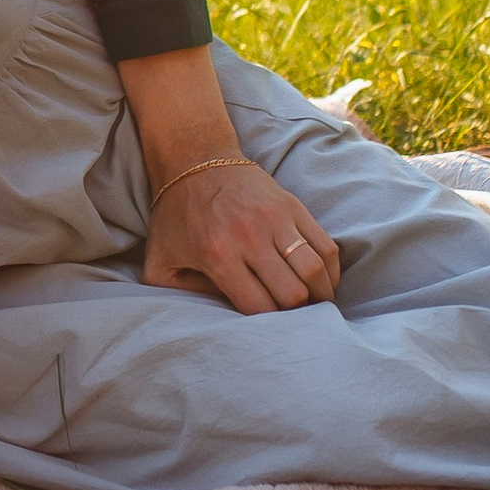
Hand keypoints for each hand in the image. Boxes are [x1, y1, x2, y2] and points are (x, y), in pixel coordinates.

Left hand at [145, 156, 340, 312]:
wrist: (195, 159)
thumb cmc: (176, 216)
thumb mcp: (158, 261)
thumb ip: (178, 296)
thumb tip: (214, 320)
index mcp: (218, 255)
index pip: (259, 307)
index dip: (269, 327)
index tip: (270, 330)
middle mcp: (249, 237)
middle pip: (293, 293)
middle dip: (297, 315)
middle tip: (296, 322)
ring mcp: (276, 219)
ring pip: (315, 269)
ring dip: (321, 294)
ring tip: (316, 305)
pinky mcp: (293, 206)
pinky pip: (327, 245)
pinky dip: (331, 270)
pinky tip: (324, 282)